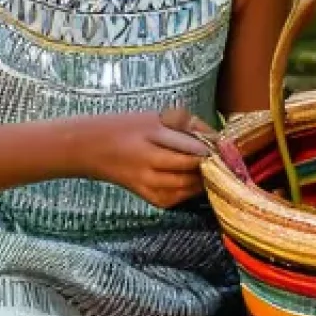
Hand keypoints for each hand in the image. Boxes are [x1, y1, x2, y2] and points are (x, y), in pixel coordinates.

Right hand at [79, 106, 217, 209]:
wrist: (89, 148)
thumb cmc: (123, 127)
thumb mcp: (153, 117)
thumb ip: (186, 124)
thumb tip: (218, 137)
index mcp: (151, 136)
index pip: (193, 146)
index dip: (214, 148)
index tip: (227, 147)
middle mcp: (149, 161)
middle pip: (193, 168)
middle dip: (211, 164)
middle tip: (223, 159)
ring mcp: (148, 182)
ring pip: (189, 186)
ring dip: (203, 179)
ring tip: (210, 169)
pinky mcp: (148, 196)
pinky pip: (178, 198)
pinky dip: (189, 191)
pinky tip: (191, 181)